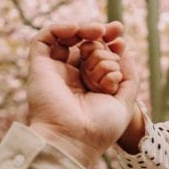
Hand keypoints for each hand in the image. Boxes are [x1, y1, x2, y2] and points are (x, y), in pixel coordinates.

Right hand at [28, 20, 138, 168]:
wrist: (74, 140)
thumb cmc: (100, 129)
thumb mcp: (125, 103)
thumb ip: (129, 77)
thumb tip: (125, 50)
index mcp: (91, 87)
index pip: (100, 56)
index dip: (110, 43)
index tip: (121, 39)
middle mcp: (73, 78)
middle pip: (87, 46)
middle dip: (103, 40)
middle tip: (115, 40)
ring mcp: (56, 72)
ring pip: (68, 39)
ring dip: (85, 30)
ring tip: (99, 31)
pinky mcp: (40, 67)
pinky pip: (43, 39)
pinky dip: (59, 28)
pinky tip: (77, 30)